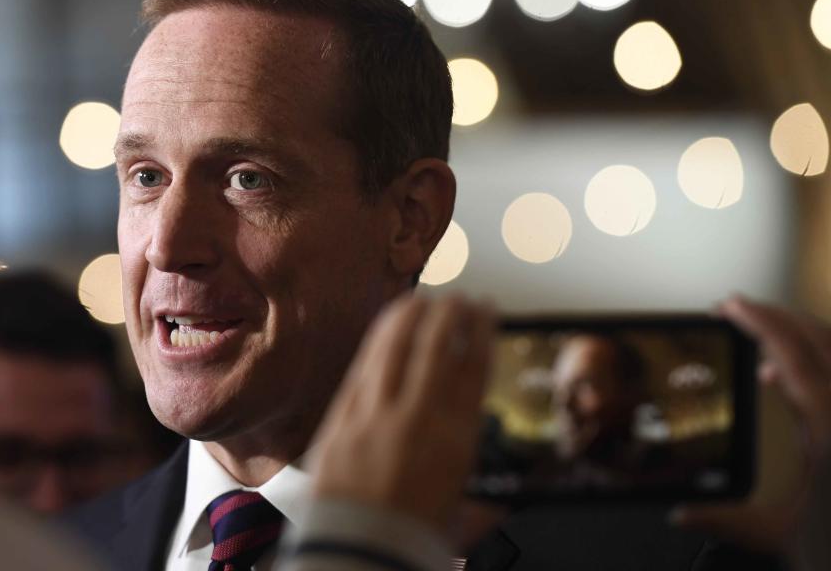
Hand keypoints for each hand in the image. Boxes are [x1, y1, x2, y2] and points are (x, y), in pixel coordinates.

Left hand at [308, 295, 494, 531]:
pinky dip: (381, 339)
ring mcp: (376, 413)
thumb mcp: (458, 516)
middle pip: (437, 345)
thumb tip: (501, 503)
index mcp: (455, 439)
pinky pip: (365, 366)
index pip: (473, 367)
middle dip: (451, 313)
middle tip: (460, 298)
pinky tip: (389, 325)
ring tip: (426, 298)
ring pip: (397, 346)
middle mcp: (418, 417)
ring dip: (414, 315)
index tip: (486, 310)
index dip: (481, 331)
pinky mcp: (343, 418)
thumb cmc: (407, 540)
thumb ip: (482, 499)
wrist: (354, 556)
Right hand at [672, 297, 830, 553]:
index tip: (729, 305)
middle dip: (774, 314)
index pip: (788, 352)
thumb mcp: (778, 533)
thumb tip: (682, 515)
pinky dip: (815, 358)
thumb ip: (725, 520)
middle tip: (736, 308)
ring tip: (759, 330)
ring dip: (797, 331)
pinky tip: (782, 376)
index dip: (757, 320)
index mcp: (825, 427)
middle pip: (816, 337)